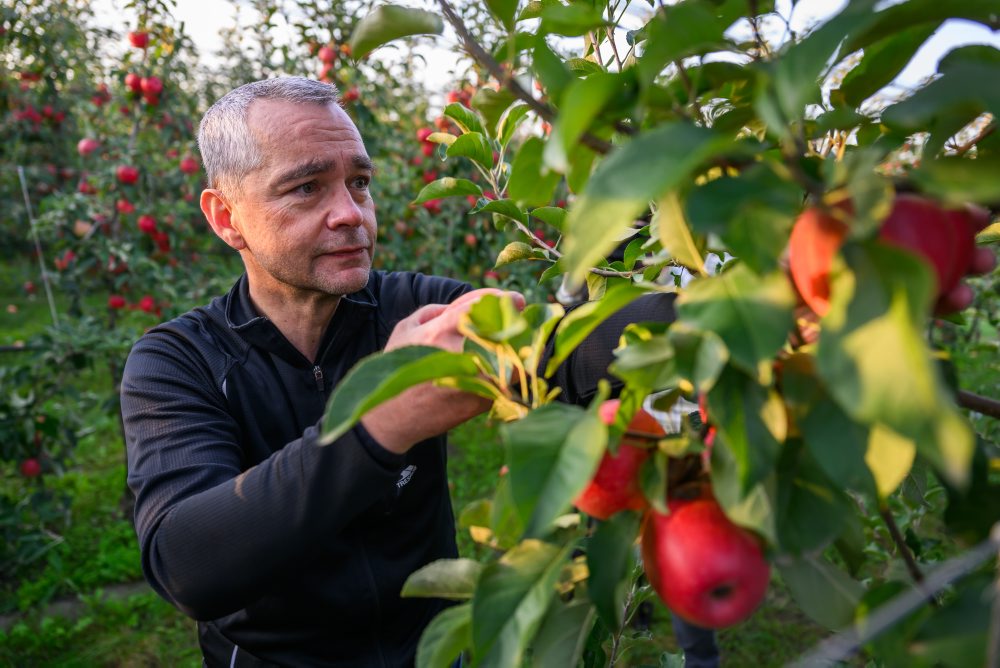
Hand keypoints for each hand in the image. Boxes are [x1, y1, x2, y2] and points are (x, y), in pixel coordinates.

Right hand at [362, 288, 524, 453]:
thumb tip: (466, 305)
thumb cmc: (400, 368)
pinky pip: (508, 380)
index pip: (480, 307)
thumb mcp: (406, 330)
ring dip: (518, 349)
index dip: (502, 299)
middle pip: (504, 331)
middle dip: (515, 324)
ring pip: (513, 358)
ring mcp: (475, 379)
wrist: (395, 417)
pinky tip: (508, 366)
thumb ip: (434, 311)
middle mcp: (461, 354)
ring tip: (518, 345)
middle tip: (519, 321)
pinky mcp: (484, 399)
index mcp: (440, 332)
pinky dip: (512, 371)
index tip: (518, 299)